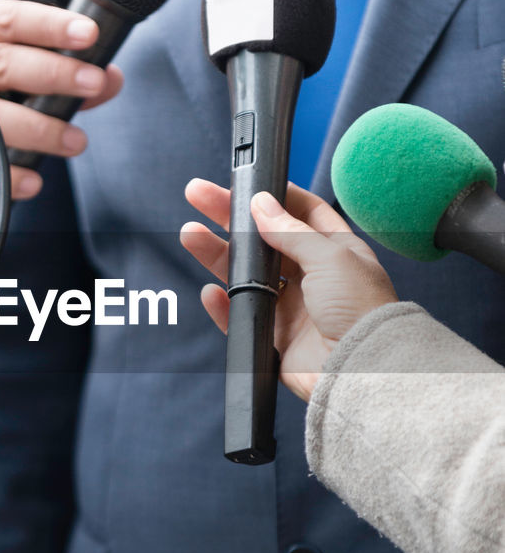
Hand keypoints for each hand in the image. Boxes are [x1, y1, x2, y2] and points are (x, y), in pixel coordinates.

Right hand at [0, 0, 122, 201]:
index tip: (89, 34)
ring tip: (76, 141)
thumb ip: (51, 72)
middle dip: (53, 73)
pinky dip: (2, 175)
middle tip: (93, 84)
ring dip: (37, 130)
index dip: (48, 23)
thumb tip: (110, 78)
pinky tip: (32, 182)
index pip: (3, 17)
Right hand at [180, 179, 398, 401]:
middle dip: (231, 218)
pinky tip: (210, 291)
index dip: (275, 196)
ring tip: (191, 234)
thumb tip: (262, 205)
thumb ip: (291, 231)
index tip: (247, 184)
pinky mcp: (276, 338)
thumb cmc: (362, 310)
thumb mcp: (330, 256)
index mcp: (335, 251)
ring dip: (217, 255)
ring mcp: (292, 308)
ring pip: (246, 275)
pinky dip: (223, 305)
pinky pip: (241, 316)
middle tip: (201, 197)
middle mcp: (313, 277)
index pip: (302, 213)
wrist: (362, 369)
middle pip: (264, 240)